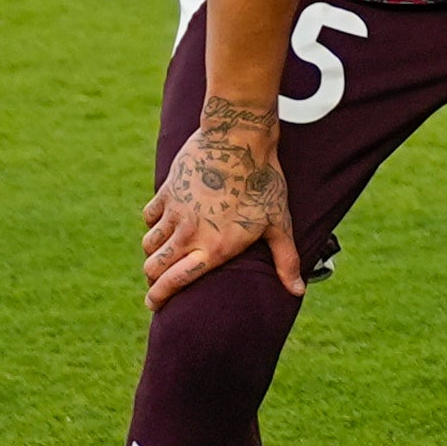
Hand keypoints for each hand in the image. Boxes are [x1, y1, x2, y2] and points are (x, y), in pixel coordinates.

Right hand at [141, 100, 298, 306]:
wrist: (239, 141)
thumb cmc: (263, 184)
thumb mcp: (278, 223)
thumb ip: (286, 260)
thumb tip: (298, 290)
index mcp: (214, 248)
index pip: (175, 282)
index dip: (160, 296)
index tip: (154, 304)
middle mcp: (188, 234)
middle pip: (153, 267)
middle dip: (153, 279)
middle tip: (158, 282)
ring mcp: (174, 213)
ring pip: (149, 244)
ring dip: (154, 253)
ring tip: (164, 256)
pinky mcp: (166, 192)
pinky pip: (149, 217)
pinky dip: (153, 224)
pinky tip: (164, 225)